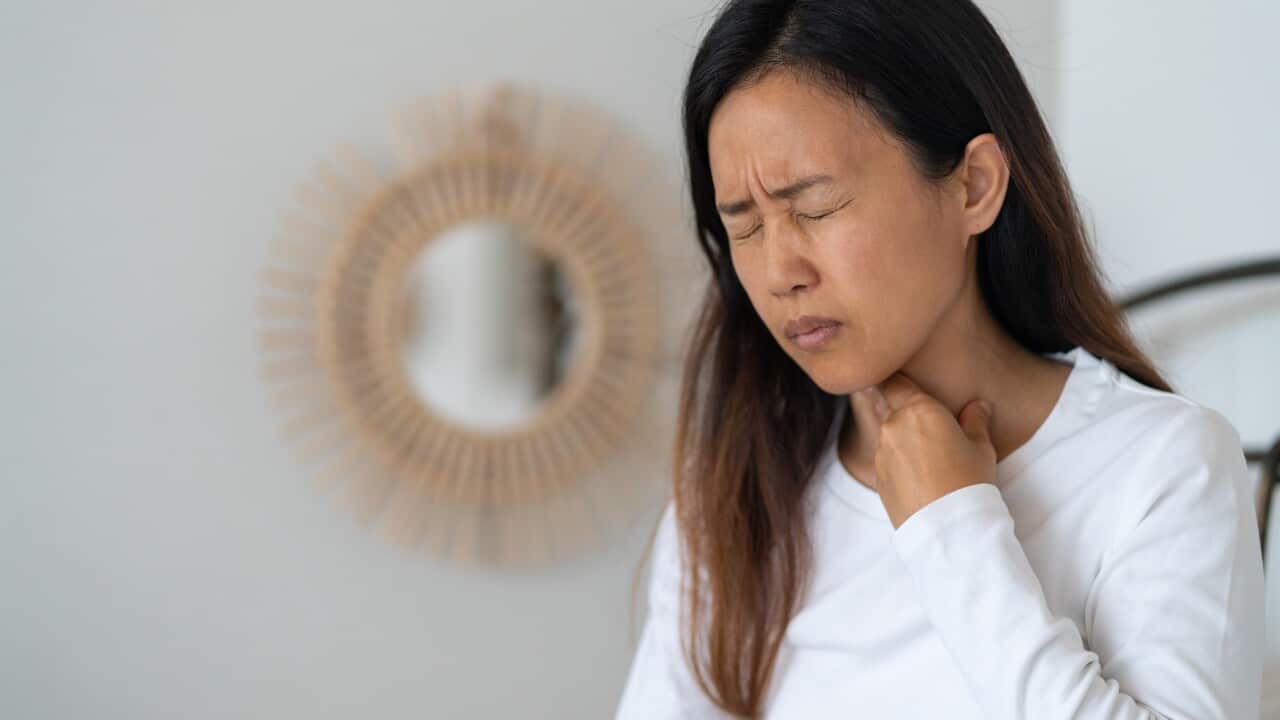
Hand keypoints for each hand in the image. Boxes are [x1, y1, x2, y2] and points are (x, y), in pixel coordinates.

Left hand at [867, 372, 996, 529]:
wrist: (947, 527)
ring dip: (902, 437)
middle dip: (903, 410)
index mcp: (918, 409)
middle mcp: (893, 425)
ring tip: (928, 455)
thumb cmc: (969, 481)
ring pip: (888, 433)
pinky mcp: (877, 475)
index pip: (894, 380)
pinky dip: (898, 460)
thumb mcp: (981, 447)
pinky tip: (920, 474)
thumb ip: (976, 420)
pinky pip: (887, 458)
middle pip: (889, 405)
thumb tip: (978, 405)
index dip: (896, 378)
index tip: (902, 378)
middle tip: (926, 423)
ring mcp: (882, 450)